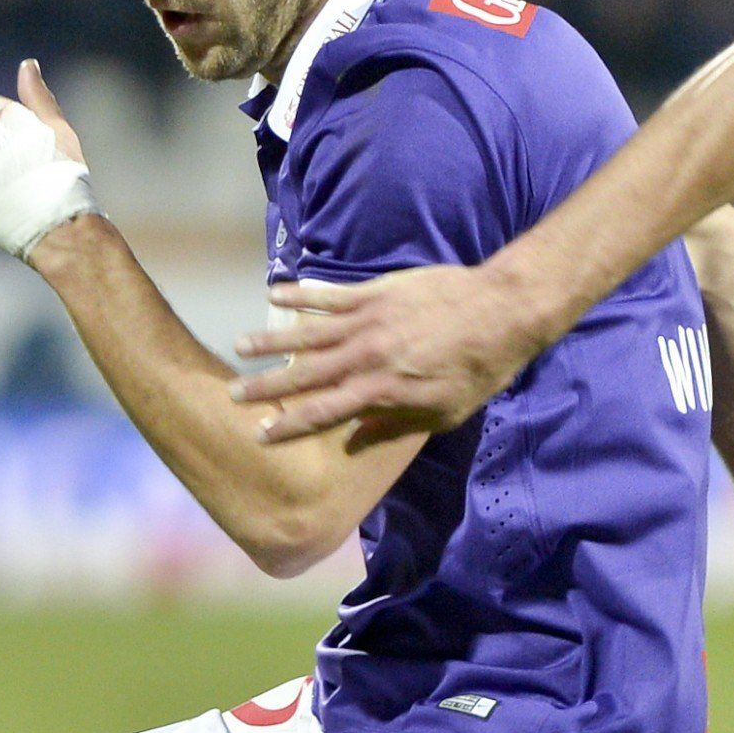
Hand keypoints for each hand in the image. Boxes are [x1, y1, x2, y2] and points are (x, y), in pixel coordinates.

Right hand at [231, 263, 536, 442]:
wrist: (500, 313)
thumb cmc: (479, 371)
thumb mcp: (443, 413)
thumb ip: (396, 425)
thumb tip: (356, 439)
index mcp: (380, 392)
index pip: (323, 413)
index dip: (289, 425)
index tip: (260, 434)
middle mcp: (365, 358)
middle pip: (305, 375)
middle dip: (267, 387)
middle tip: (233, 395)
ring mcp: (367, 322)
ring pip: (307, 333)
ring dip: (271, 340)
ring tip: (239, 346)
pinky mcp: (375, 293)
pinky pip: (329, 295)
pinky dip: (300, 295)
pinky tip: (274, 294)